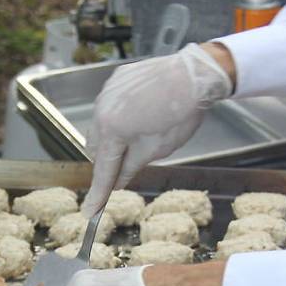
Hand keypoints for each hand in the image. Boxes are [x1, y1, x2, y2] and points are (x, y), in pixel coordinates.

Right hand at [81, 43, 235, 215]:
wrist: (195, 73)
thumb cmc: (180, 113)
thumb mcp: (157, 148)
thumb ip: (131, 167)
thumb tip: (118, 182)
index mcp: (112, 130)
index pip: (103, 170)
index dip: (98, 194)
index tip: (90, 213)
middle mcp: (102, 110)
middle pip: (96, 148)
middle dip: (108, 161)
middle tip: (128, 163)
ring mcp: (106, 92)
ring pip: (99, 126)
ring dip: (112, 137)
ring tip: (139, 133)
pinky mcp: (115, 80)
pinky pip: (108, 105)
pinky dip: (118, 115)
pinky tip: (139, 113)